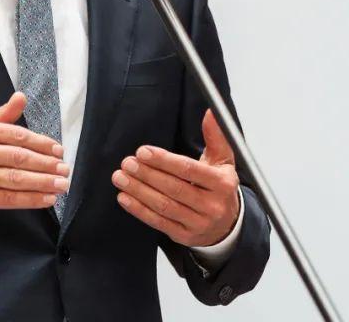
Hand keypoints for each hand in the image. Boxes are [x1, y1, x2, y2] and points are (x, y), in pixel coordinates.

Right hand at [0, 92, 69, 218]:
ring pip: (14, 178)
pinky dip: (29, 199)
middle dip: (45, 163)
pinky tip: (46, 198)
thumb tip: (21, 97)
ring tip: (61, 184)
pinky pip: (6, 199)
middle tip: (64, 168)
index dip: (40, 143)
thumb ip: (0, 117)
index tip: (58, 150)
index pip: (15, 135)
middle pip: (17, 157)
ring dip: (42, 182)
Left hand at [112, 109, 240, 246]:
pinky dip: (139, 210)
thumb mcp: (223, 161)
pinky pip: (158, 223)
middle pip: (174, 188)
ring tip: (120, 177)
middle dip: (147, 174)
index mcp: (222, 184)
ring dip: (139, 191)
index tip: (143, 151)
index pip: (190, 170)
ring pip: (164, 206)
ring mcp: (198, 224)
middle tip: (127, 162)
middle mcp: (212, 206)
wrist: (227, 225)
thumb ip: (215, 136)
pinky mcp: (185, 237)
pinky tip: (124, 197)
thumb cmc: (219, 188)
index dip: (164, 160)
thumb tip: (211, 112)